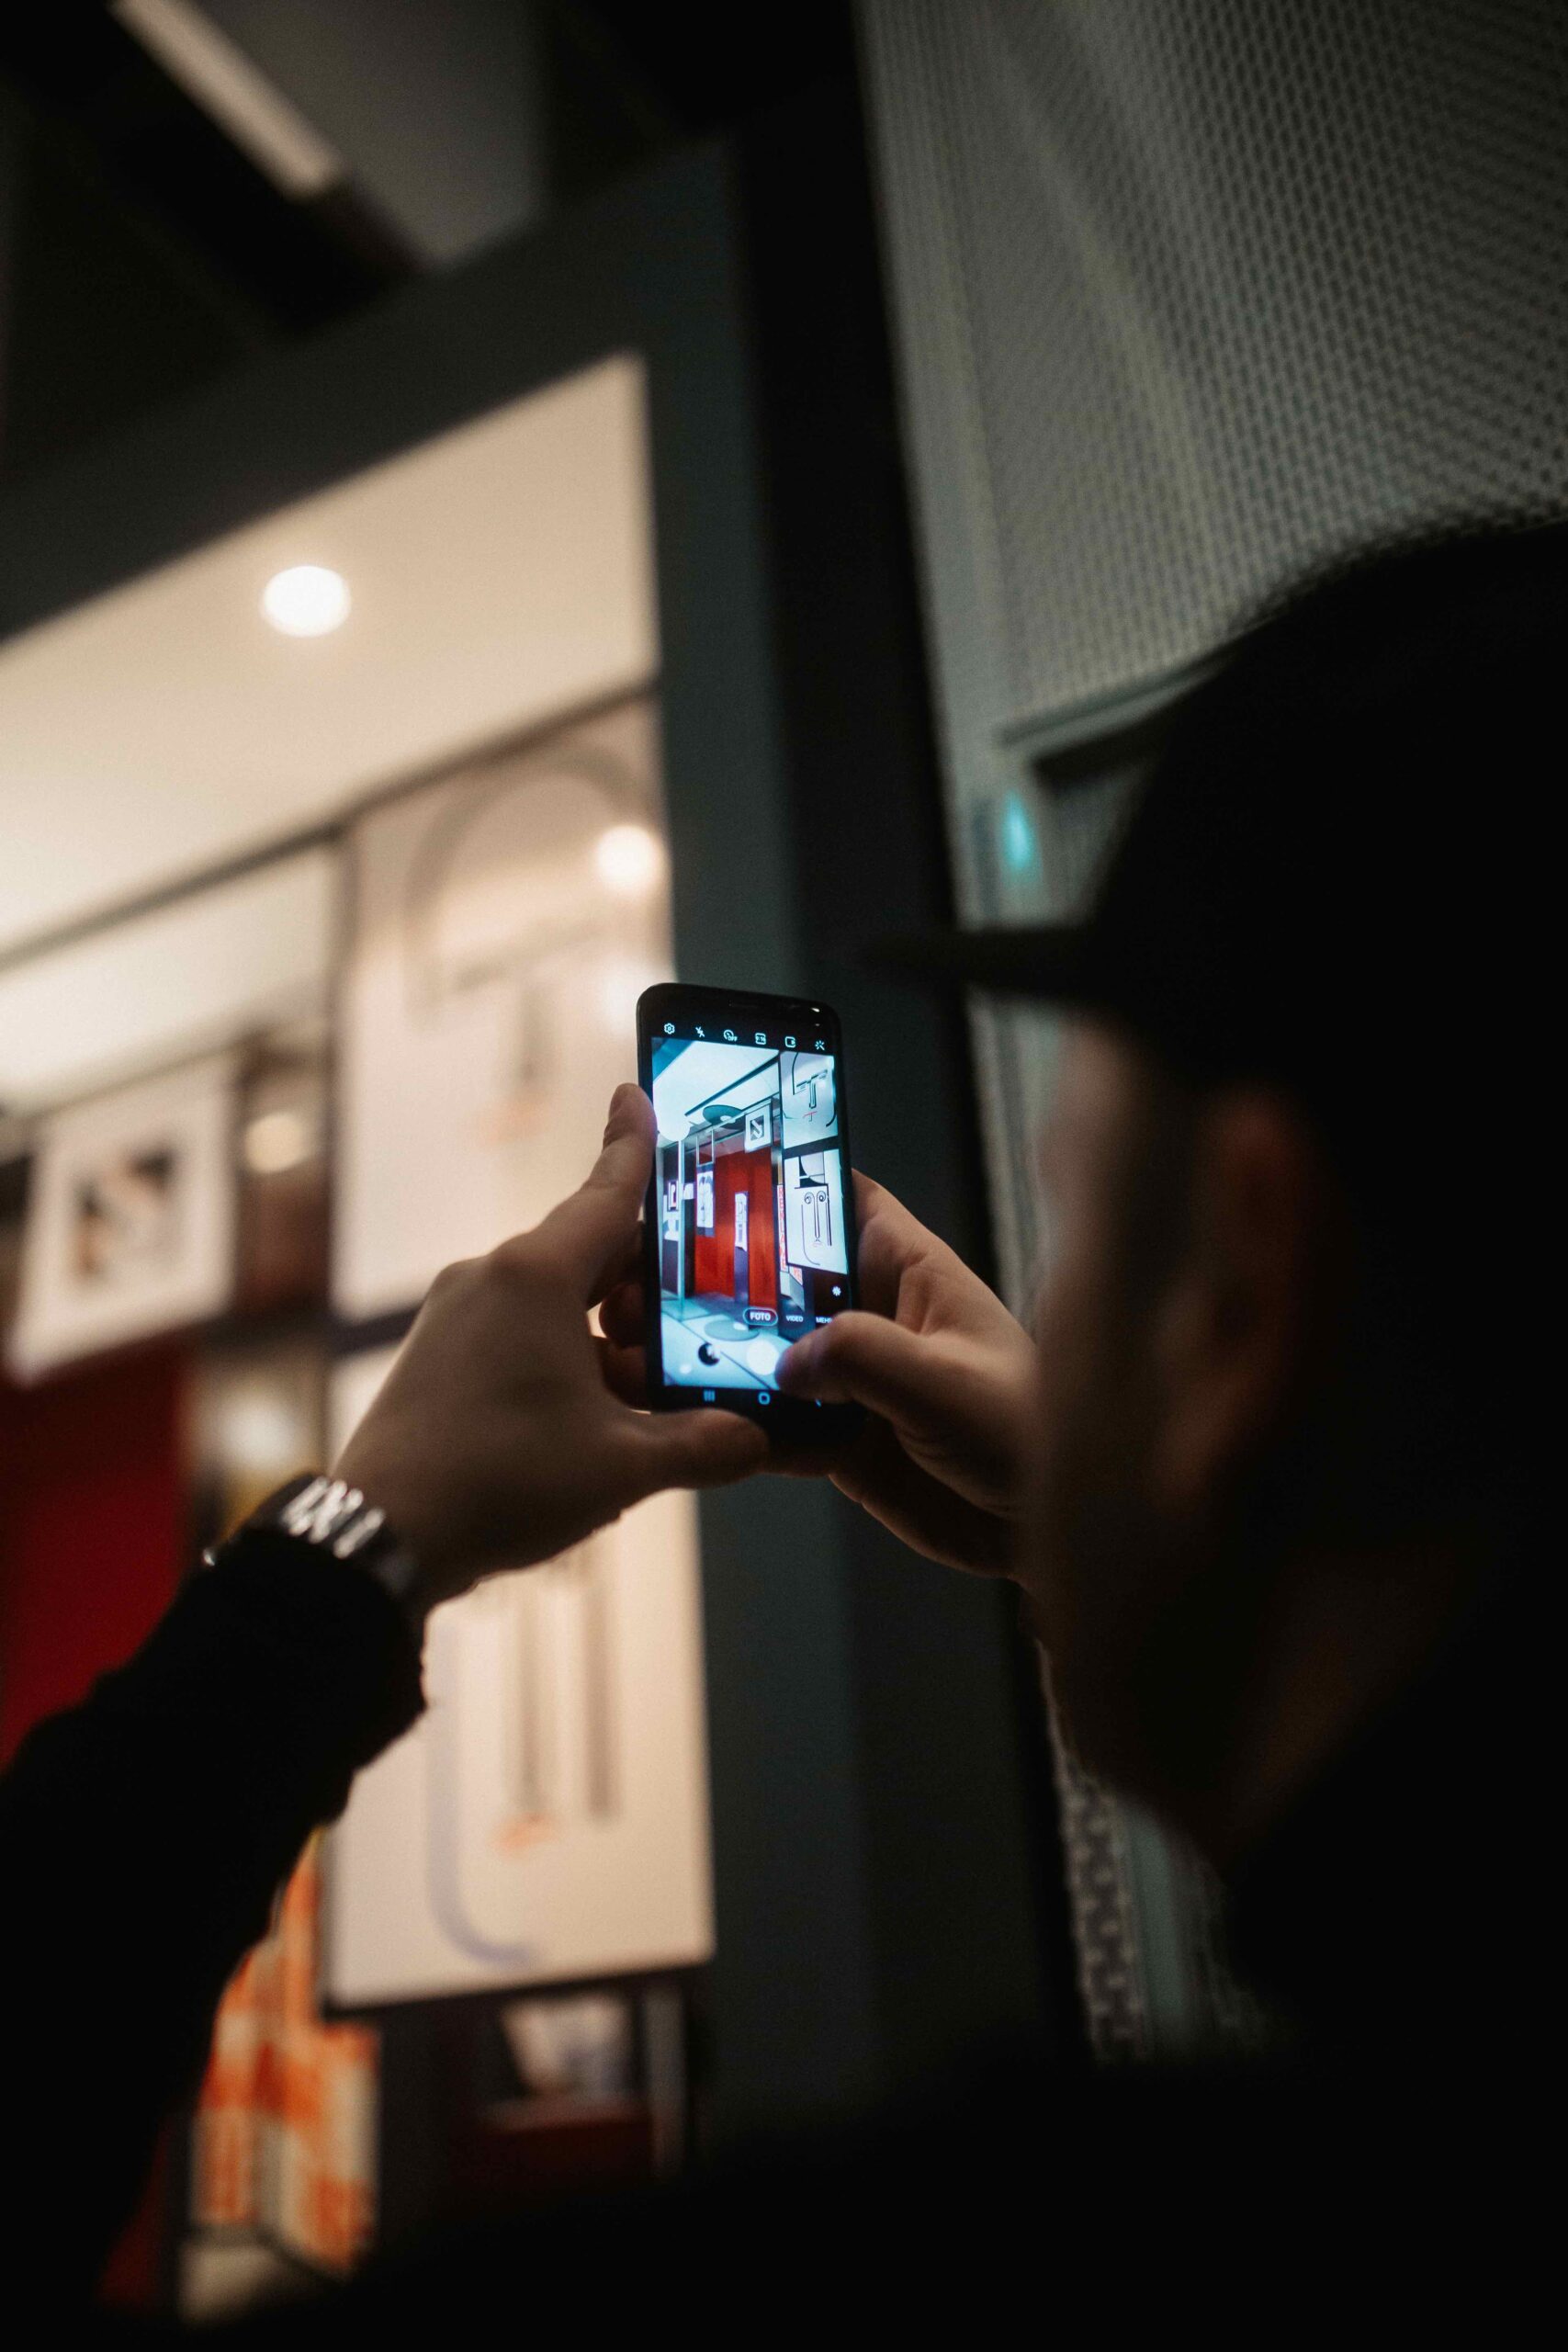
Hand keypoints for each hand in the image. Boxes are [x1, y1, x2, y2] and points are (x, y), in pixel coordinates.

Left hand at [335, 1085, 766, 1612]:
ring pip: (551, 1298)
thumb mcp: (622, 1467)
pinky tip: (588, 1414)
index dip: (634, 1142)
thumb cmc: (498, 1484)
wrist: (379, 1537)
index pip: (606, 1190)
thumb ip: (700, 1445)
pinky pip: (513, 1330)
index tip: (638, 1092)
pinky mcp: (433, 1354)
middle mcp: (490, 1276)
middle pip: (587, 1250)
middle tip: (695, 1307)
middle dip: (643, 1278)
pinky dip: (560, 1353)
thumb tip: (753, 1439)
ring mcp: (453, 1314)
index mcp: (537, 1276)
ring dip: (603, 1332)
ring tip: (646, 1391)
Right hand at [600, 1173, 1035, 1575]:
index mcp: (911, 1273)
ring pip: (764, 1353)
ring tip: (638, 1353)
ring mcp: (852, 1381)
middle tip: (642, 1280)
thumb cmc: (1026, 1432)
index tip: (709, 1173)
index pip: (839, 1201)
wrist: (1043, 1529)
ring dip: (708, 1356)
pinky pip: (770, 1423)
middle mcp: (874, 1317)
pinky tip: (683, 1420)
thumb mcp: (946, 1383)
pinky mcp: (839, 1441)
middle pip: (780, 1278)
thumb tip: (789, 1359)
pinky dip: (730, 1424)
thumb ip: (865, 1359)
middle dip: (715, 1278)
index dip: (782, 1180)